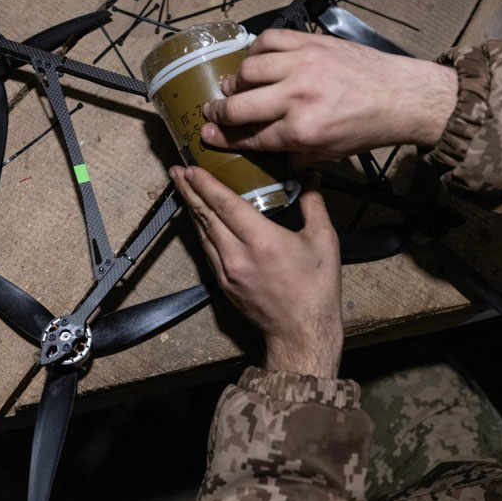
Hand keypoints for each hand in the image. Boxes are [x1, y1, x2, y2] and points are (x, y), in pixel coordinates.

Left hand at [170, 165, 342, 377]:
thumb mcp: (324, 241)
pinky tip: (199, 220)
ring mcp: (227, 271)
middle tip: (177, 171)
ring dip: (191, 208)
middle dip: (189, 190)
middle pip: (206, 216)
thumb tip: (312, 178)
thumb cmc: (315, 290)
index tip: (191, 168)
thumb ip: (314, 204)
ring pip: (202, 233)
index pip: (224, 204)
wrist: (301, 332)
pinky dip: (201, 230)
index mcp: (261, 240)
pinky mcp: (224, 284)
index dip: (205, 184)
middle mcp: (238, 255)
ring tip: (183, 188)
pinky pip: (207, 250)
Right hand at [200, 29, 457, 161]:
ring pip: (248, 69)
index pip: (250, 137)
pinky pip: (269, 40)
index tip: (207, 136)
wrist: (400, 96)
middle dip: (218, 112)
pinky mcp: (311, 42)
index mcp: (302, 131)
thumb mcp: (328, 154)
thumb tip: (262, 148)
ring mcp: (302, 65)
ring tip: (233, 85)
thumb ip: (292, 153)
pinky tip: (256, 59)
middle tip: (210, 113)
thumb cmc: (365, 128)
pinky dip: (256, 49)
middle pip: (240, 105)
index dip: (224, 139)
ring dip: (235, 80)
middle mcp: (297, 98)